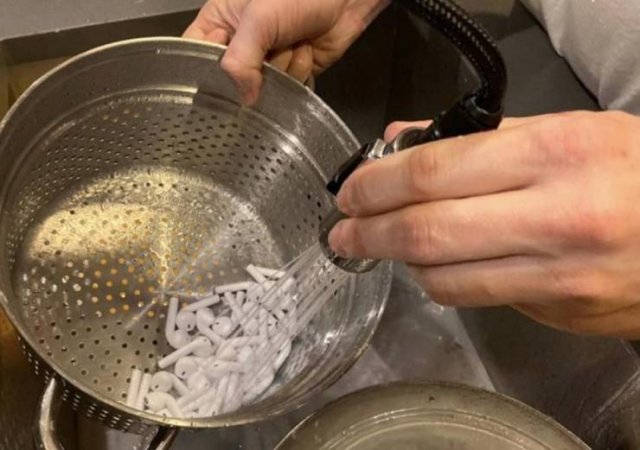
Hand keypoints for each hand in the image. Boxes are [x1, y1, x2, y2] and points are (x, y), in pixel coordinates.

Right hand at [184, 0, 387, 103]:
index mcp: (220, 21)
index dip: (207, 69)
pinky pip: (288, 90)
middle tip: (270, 48)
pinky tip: (307, 51)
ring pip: (264, 87)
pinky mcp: (292, 71)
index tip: (224, 76)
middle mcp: (241, 42)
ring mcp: (268, 59)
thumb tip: (243, 99)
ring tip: (294, 39)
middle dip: (257, 69)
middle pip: (233, 79)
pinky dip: (301, 74)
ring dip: (285, 67)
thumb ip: (240, 60)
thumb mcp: (259, 19)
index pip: (197, 54)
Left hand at [328, 111, 639, 338]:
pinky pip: (477, 297)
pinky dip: (441, 281)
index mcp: (553, 154)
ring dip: (400, 260)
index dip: (378, 185)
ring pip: (445, 276)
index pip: (435, 171)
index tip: (349, 192)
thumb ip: (475, 136)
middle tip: (341, 231)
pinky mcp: (560, 310)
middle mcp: (556, 216)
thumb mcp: (560, 130)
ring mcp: (559, 273)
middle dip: (370, 232)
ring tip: (378, 244)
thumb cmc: (627, 169)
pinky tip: (433, 265)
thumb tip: (400, 140)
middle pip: (429, 230)